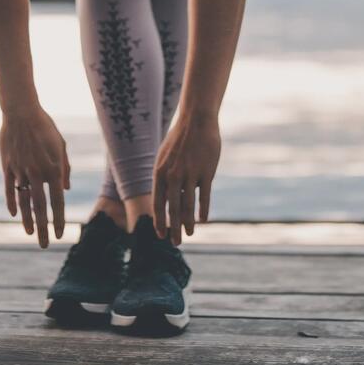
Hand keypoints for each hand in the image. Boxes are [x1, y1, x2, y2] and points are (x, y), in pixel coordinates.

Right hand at [0, 103, 69, 246]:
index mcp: (53, 169)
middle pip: (40, 208)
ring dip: (27, 220)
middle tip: (44, 245)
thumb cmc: (45, 127)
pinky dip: (11, 203)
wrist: (21, 112)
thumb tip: (64, 189)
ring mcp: (20, 171)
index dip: (58, 220)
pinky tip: (14, 214)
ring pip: (23, 202)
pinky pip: (9, 189)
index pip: (57, 202)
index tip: (59, 235)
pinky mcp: (7, 167)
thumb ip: (64, 169)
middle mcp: (37, 174)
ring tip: (29, 234)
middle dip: (43, 229)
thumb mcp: (61, 146)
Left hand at [152, 112, 220, 245]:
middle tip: (174, 243)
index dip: (159, 221)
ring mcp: (190, 174)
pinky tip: (203, 220)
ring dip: (188, 223)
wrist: (196, 121)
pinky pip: (204, 196)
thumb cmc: (179, 140)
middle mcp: (173, 176)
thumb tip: (166, 200)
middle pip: (173, 209)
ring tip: (189, 234)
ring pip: (189, 206)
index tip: (160, 235)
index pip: (157, 204)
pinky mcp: (206, 172)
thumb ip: (164, 179)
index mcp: (160, 173)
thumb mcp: (164, 158)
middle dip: (173, 229)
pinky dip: (203, 210)